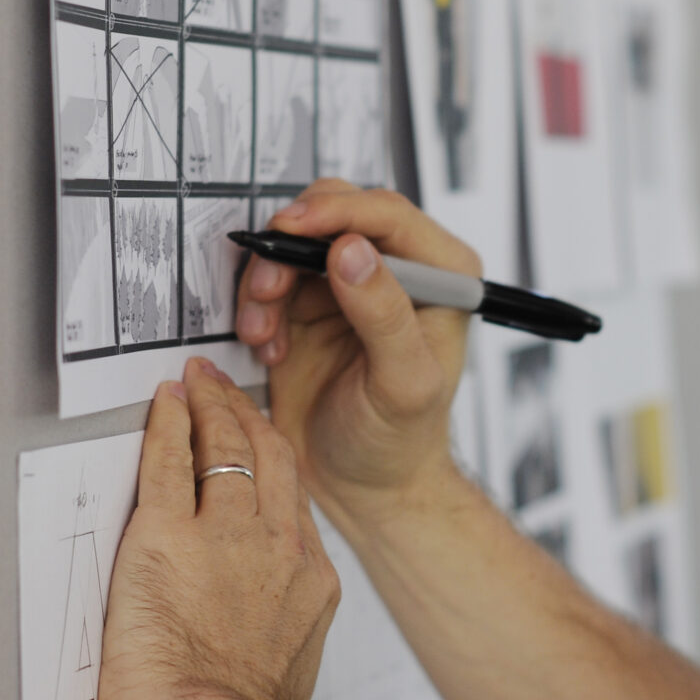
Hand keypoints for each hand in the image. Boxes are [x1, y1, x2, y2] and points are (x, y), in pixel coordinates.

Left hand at [98, 361, 342, 699]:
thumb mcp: (287, 675)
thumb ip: (279, 637)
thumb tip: (257, 642)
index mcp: (309, 586)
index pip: (294, 505)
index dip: (276, 467)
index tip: (261, 446)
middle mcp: (277, 550)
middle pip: (270, 460)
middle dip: (246, 417)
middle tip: (225, 391)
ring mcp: (225, 539)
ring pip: (225, 451)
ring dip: (210, 408)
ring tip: (196, 384)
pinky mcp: (165, 538)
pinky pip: (167, 462)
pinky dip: (166, 425)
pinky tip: (163, 405)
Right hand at [234, 180, 477, 514]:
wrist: (364, 487)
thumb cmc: (399, 443)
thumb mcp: (403, 384)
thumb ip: (384, 315)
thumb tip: (352, 251)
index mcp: (441, 276)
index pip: (387, 215)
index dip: (336, 212)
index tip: (292, 228)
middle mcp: (396, 270)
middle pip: (334, 213)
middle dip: (290, 247)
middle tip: (268, 290)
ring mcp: (347, 286)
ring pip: (293, 243)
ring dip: (267, 283)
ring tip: (264, 335)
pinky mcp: (308, 306)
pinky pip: (271, 279)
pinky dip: (258, 308)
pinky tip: (269, 349)